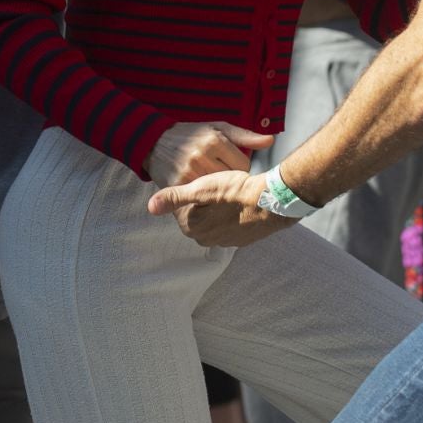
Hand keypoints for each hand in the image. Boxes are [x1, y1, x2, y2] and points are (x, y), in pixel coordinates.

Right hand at [146, 120, 274, 188]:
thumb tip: (270, 140)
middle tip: (226, 179)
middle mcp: (202, 156)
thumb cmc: (191, 134)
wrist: (155, 142)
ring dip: (220, 192)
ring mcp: (189, 172)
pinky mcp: (179, 185)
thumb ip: (245, 136)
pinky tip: (204, 194)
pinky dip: (205, 199)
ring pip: (218, 192)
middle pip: (232, 180)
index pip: (244, 165)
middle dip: (232, 182)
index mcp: (215, 141)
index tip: (236, 169)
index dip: (242, 169)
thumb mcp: (218, 128)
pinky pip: (201, 199)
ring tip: (216, 186)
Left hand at [146, 169, 290, 247]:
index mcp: (193, 229)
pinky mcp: (245, 239)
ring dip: (221, 207)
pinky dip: (236, 213)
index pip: (182, 209)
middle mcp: (208, 240)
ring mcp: (228, 241)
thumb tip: (151, 206)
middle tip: (218, 184)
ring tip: (231, 191)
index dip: (191, 192)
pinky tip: (242, 200)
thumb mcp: (200, 188)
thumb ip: (175, 198)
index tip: (202, 181)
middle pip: (199, 215)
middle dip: (205, 201)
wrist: (272, 201)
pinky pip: (234, 224)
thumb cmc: (235, 191)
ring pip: (217, 219)